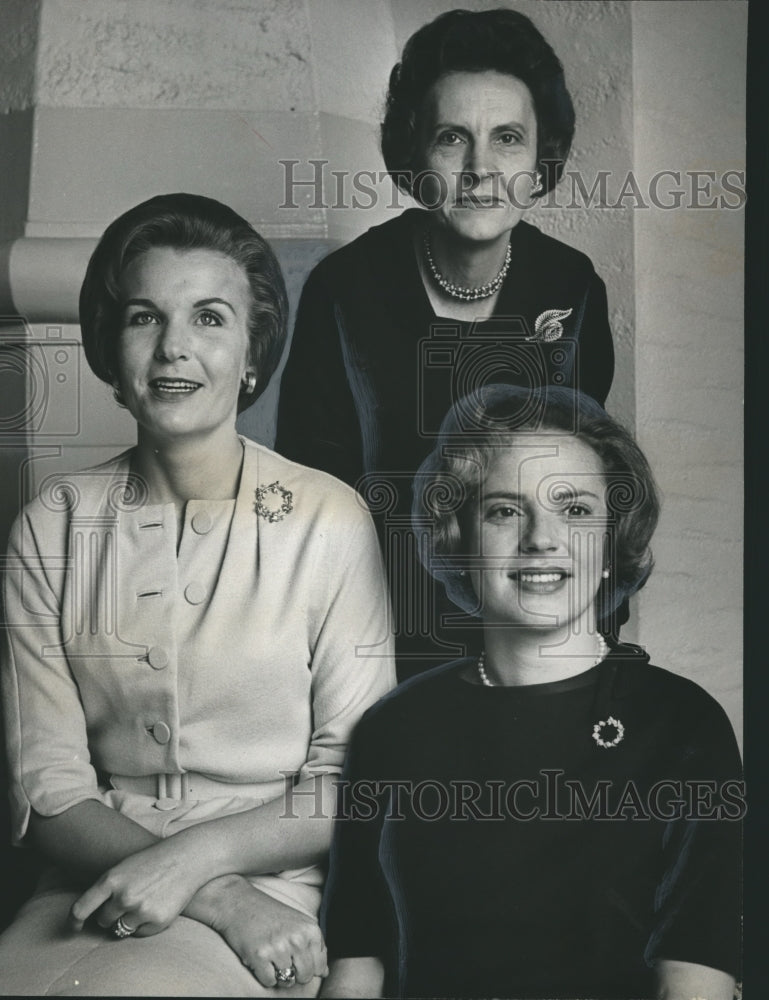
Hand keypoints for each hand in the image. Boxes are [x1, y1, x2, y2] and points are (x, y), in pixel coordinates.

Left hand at [69, 837, 213, 936]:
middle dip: (111, 914)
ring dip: (127, 920)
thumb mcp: (124, 866)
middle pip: (103, 920)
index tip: (74, 927)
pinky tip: (156, 905)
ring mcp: (140, 910)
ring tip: (143, 900)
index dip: (74, 922)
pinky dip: (145, 924)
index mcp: (111, 879)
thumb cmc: (153, 860)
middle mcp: (123, 896)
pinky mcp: (157, 921)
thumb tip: (87, 917)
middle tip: (129, 898)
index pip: (80, 909)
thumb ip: (106, 888)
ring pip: (120, 929)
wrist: (188, 857)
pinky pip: (140, 933)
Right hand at [201, 876, 327, 988]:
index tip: (296, 957)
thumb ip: (314, 946)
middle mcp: (297, 938)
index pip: (319, 967)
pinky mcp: (260, 956)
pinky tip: (261, 960)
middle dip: (294, 974)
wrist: (239, 903)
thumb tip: (325, 973)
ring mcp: (279, 947)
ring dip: (278, 974)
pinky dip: (264, 976)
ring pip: (288, 981)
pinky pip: (269, 982)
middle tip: (282, 959)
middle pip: (305, 977)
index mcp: (310, 930)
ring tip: (271, 957)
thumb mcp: (298, 923)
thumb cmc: (270, 914)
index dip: (308, 967)